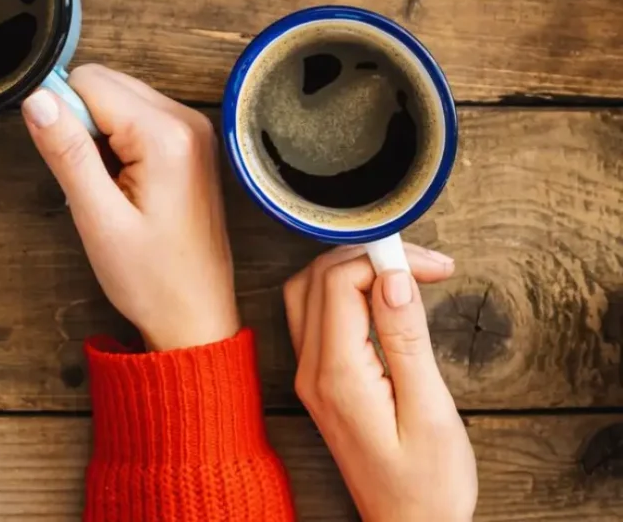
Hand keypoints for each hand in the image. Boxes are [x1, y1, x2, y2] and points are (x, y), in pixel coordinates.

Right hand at [21, 64, 238, 351]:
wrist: (196, 319)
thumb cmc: (150, 280)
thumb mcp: (98, 219)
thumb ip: (67, 152)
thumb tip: (37, 98)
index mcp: (166, 133)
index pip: (90, 81)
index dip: (64, 117)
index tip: (69, 165)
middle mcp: (187, 118)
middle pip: (107, 82)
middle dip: (83, 123)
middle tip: (91, 182)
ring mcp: (194, 128)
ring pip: (120, 97)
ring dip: (100, 133)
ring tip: (109, 188)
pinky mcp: (191, 141)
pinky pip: (138, 116)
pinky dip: (119, 141)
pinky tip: (124, 185)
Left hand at [285, 245, 477, 521]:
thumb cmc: (427, 486)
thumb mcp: (430, 412)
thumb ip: (406, 340)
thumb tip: (392, 278)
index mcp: (337, 375)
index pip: (340, 282)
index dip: (385, 258)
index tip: (432, 265)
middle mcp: (312, 370)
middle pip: (320, 277)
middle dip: (371, 256)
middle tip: (426, 264)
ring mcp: (310, 374)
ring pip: (310, 290)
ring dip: (352, 268)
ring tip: (405, 272)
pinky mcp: (318, 380)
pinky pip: (314, 314)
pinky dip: (343, 290)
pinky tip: (379, 296)